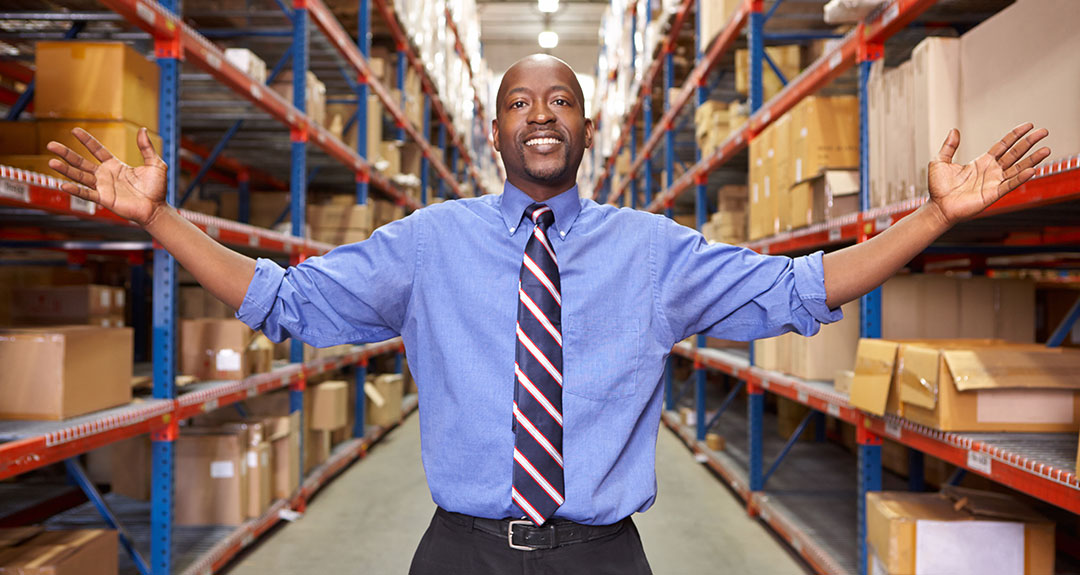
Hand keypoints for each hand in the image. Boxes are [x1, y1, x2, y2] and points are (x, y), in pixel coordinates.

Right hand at [46, 127, 168, 227]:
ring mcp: (103, 187)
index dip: (86, 141)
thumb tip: (142, 129)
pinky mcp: (104, 199)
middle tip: (51, 145)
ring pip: (80, 176)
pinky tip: (63, 184)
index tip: (74, 130)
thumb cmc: (157, 189)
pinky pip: (87, 194)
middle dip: (66, 153)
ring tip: (51, 161)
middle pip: (81, 162)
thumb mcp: (155, 163)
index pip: (97, 150)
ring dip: (65, 170)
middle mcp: (106, 175)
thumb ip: (146, 147)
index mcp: (116, 166)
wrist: (157, 208)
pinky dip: (75, 190)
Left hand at [926, 124, 1049, 227]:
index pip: (1004, 145)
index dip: (1016, 135)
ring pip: (1017, 169)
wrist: (937, 207)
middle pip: (1015, 154)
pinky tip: (1032, 170)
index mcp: (982, 162)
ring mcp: (994, 182)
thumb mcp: (941, 161)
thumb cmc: (938, 188)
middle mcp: (991, 171)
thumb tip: (954, 130)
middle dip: (1029, 143)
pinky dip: (1020, 178)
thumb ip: (949, 146)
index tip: (1028, 126)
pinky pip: (1009, 185)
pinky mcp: (993, 194)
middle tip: (1044, 132)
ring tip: (1046, 150)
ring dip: (1032, 160)